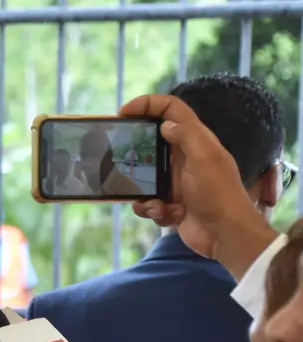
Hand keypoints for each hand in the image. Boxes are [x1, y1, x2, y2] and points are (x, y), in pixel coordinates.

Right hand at [120, 94, 275, 273]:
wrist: (225, 235)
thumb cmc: (217, 194)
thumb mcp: (205, 157)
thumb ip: (186, 134)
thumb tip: (165, 124)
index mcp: (195, 141)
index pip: (171, 110)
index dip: (148, 104)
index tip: (124, 113)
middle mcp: (184, 158)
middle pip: (151, 144)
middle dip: (135, 155)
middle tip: (118, 159)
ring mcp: (176, 182)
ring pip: (143, 178)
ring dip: (144, 193)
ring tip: (157, 204)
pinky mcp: (170, 203)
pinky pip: (148, 202)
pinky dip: (153, 210)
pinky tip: (168, 215)